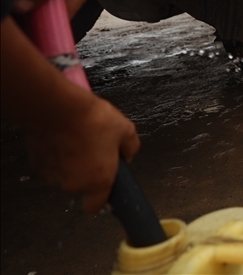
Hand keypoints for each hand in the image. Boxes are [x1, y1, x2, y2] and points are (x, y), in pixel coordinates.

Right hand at [26, 92, 139, 212]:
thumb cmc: (93, 121)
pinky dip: (57, 156)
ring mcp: (53, 176)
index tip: (106, 185)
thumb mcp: (125, 130)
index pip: (95, 206)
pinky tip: (64, 139)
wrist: (58, 109)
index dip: (100, 197)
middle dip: (88, 172)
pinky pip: (52, 165)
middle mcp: (74, 184)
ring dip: (71, 164)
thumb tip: (128, 155)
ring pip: (65, 175)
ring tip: (79, 140)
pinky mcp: (38, 165)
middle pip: (82, 186)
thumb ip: (130, 148)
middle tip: (96, 150)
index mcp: (98, 181)